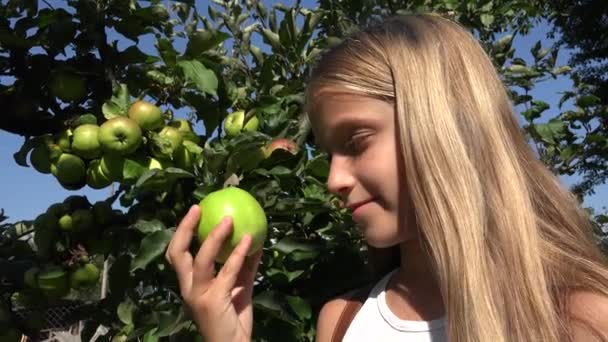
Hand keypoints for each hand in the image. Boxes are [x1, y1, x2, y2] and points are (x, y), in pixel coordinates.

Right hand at [165, 205, 261, 341]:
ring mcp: (199, 295)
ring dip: (216, 236)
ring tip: (229, 219)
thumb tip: (254, 240)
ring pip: (202, 259)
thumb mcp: (240, 288)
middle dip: (184, 229)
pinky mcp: (213, 301)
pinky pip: (227, 272)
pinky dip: (238, 254)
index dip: (182, 231)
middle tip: (198, 208)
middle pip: (177, 254)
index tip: (195, 211)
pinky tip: (249, 240)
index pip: (177, 255)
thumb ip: (244, 266)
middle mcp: (189, 288)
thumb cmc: (234, 319)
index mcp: (190, 284)